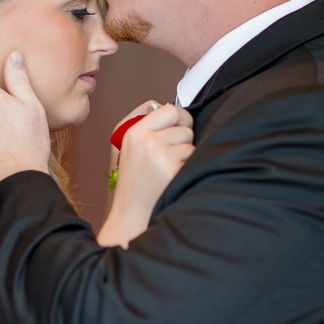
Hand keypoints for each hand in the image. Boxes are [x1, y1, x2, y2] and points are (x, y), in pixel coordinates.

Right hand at [98, 102, 193, 247]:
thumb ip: (149, 127)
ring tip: (169, 169)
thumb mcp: (130, 149)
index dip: (181, 117)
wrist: (131, 213)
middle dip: (184, 138)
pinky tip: (173, 178)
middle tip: (173, 153)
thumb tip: (175, 110)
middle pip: (184, 126)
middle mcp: (146, 141)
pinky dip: (188, 167)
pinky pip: (193, 158)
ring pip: (190, 143)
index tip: (183, 125)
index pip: (169, 110)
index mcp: (134, 133)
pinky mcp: (173, 170)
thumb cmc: (135, 181)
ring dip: (186, 155)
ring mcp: (160, 156)